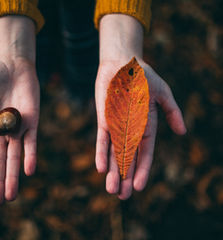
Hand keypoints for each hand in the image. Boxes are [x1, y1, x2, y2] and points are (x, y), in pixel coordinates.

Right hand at [0, 16, 38, 204]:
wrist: (12, 65)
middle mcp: (2, 131)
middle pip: (0, 160)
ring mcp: (17, 128)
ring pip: (15, 156)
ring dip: (13, 176)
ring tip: (10, 196)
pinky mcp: (32, 121)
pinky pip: (31, 141)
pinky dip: (30, 156)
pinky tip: (28, 171)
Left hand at [95, 14, 185, 199]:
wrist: (122, 63)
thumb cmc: (143, 77)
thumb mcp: (163, 94)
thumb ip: (172, 112)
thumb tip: (183, 132)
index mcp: (146, 126)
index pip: (145, 153)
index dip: (143, 169)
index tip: (140, 187)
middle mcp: (130, 130)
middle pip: (128, 158)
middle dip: (126, 177)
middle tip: (123, 197)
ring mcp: (116, 126)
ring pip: (114, 153)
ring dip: (113, 171)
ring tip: (112, 190)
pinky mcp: (103, 119)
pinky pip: (102, 139)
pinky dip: (101, 152)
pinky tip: (101, 168)